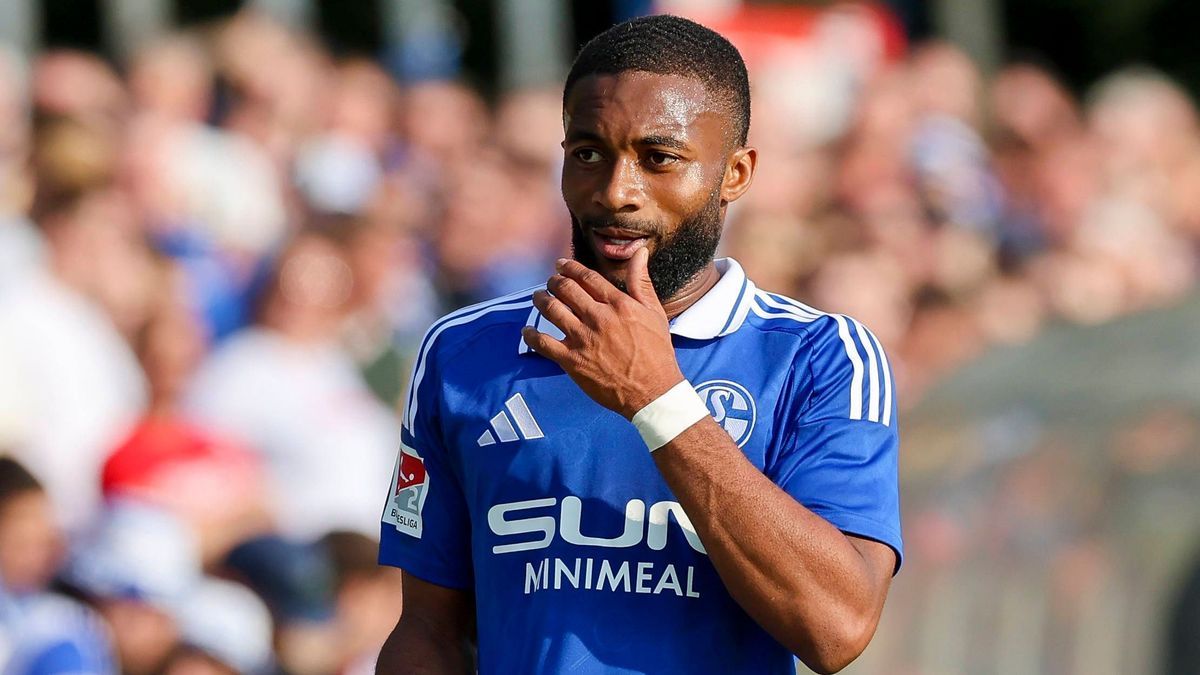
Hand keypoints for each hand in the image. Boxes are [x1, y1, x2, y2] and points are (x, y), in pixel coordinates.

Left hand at [522, 248, 684, 418]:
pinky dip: (531, 335)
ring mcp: (583, 339)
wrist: (652, 391)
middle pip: (565, 289)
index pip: (586, 277)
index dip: (569, 267)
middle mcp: (598, 318)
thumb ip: (641, 281)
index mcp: (618, 304)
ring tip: (538, 297)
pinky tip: (527, 330)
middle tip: (550, 282)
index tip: (561, 264)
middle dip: (553, 281)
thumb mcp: (654, 312)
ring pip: (552, 310)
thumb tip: (638, 251)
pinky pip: (543, 343)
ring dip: (541, 300)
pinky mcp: (573, 361)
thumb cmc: (656, 352)